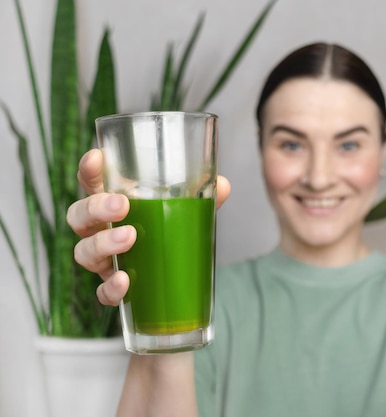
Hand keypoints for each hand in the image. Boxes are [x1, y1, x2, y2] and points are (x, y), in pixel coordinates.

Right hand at [66, 148, 230, 305]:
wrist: (172, 278)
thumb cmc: (170, 232)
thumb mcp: (186, 211)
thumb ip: (201, 197)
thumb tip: (222, 185)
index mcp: (114, 204)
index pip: (92, 182)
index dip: (89, 170)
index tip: (97, 157)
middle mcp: (101, 231)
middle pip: (79, 216)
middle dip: (95, 208)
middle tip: (121, 206)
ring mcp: (104, 260)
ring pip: (83, 252)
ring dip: (103, 244)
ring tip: (130, 237)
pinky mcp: (112, 288)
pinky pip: (101, 291)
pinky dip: (110, 288)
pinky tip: (125, 281)